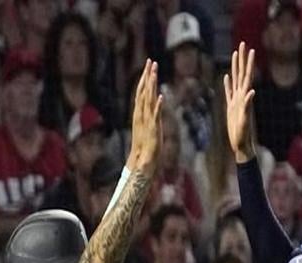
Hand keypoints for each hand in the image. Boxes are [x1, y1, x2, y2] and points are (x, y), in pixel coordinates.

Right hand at [126, 59, 162, 176]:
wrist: (143, 161)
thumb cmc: (146, 147)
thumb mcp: (149, 129)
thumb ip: (151, 119)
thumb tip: (154, 111)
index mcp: (140, 114)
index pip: (142, 93)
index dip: (145, 80)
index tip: (148, 67)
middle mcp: (142, 115)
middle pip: (144, 91)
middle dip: (148, 76)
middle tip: (151, 62)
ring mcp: (147, 121)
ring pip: (148, 99)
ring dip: (152, 85)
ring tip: (154, 72)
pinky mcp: (153, 129)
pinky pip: (155, 115)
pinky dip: (157, 106)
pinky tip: (161, 97)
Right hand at [224, 42, 255, 162]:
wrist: (241, 145)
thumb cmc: (243, 135)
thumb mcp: (245, 120)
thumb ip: (247, 106)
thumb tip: (251, 91)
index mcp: (245, 98)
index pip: (247, 76)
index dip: (248, 63)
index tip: (250, 50)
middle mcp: (242, 97)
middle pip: (242, 73)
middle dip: (242, 59)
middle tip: (242, 44)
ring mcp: (236, 101)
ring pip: (235, 80)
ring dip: (235, 67)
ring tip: (235, 54)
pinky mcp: (231, 108)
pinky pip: (229, 92)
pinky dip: (228, 84)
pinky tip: (227, 77)